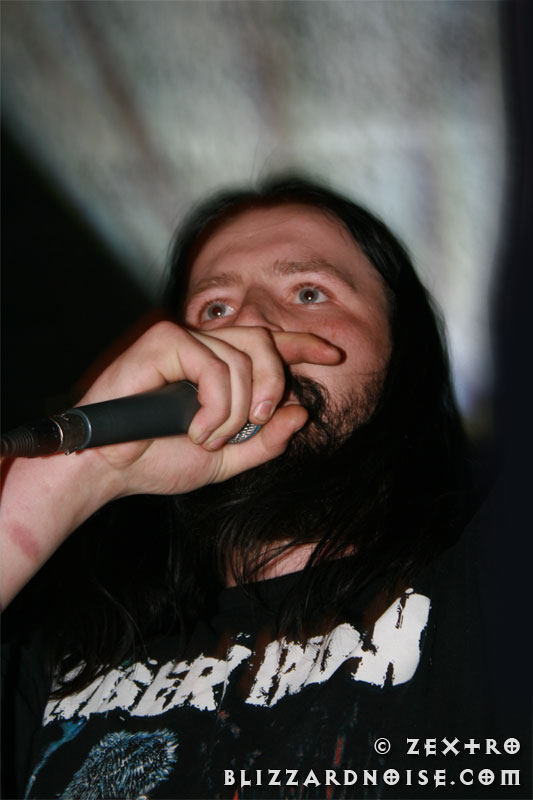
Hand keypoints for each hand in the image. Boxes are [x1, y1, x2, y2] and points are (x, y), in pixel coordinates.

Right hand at [78, 320, 341, 497]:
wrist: (106, 470)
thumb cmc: (155, 460)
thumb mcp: (225, 460)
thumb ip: (265, 442)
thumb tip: (301, 414)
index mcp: (218, 367)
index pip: (268, 342)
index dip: (303, 344)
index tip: (335, 355)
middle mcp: (202, 345)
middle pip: (263, 341)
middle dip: (274, 384)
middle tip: (259, 422)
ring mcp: (180, 339)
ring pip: (240, 359)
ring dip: (234, 412)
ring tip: (207, 437)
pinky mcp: (161, 340)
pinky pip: (213, 365)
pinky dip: (214, 405)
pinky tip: (195, 428)